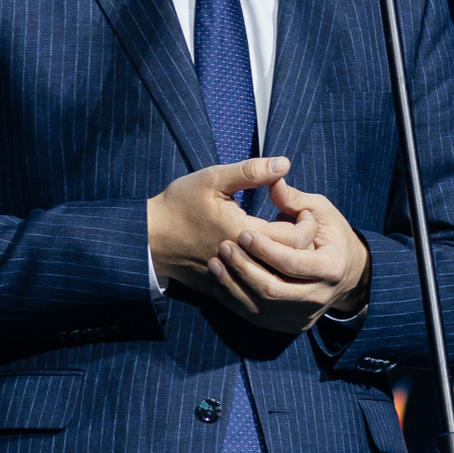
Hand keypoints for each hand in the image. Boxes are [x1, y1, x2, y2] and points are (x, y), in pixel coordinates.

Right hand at [147, 157, 314, 292]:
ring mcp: (231, 279)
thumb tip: (284, 164)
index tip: (305, 211)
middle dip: (301, 243)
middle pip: (288, 262)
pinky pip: (253, 287)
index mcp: (243, 233)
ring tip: (286, 239)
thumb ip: (251, 171)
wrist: (146, 238)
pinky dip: (264, 273)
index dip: (307, 226)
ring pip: (273, 277)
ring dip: (285, 260)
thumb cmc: (178, 205)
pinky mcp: (221, 288)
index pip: (294, 240)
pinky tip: (263, 256)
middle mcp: (241, 262)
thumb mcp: (213, 179)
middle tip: (300, 224)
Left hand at [206, 178, 369, 332]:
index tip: (243, 233)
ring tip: (216, 262)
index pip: (292, 264)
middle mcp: (319, 297)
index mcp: (331, 268)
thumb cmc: (330, 235)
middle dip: (244, 269)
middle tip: (224, 248)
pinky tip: (220, 282)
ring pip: (261, 307)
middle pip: (273, 290)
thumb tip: (274, 179)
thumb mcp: (321, 211)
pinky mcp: (289, 324)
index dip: (265, 250)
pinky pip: (257, 317)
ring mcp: (303, 316)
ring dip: (234, 286)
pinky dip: (236, 301)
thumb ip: (295, 199)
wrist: (346, 273)